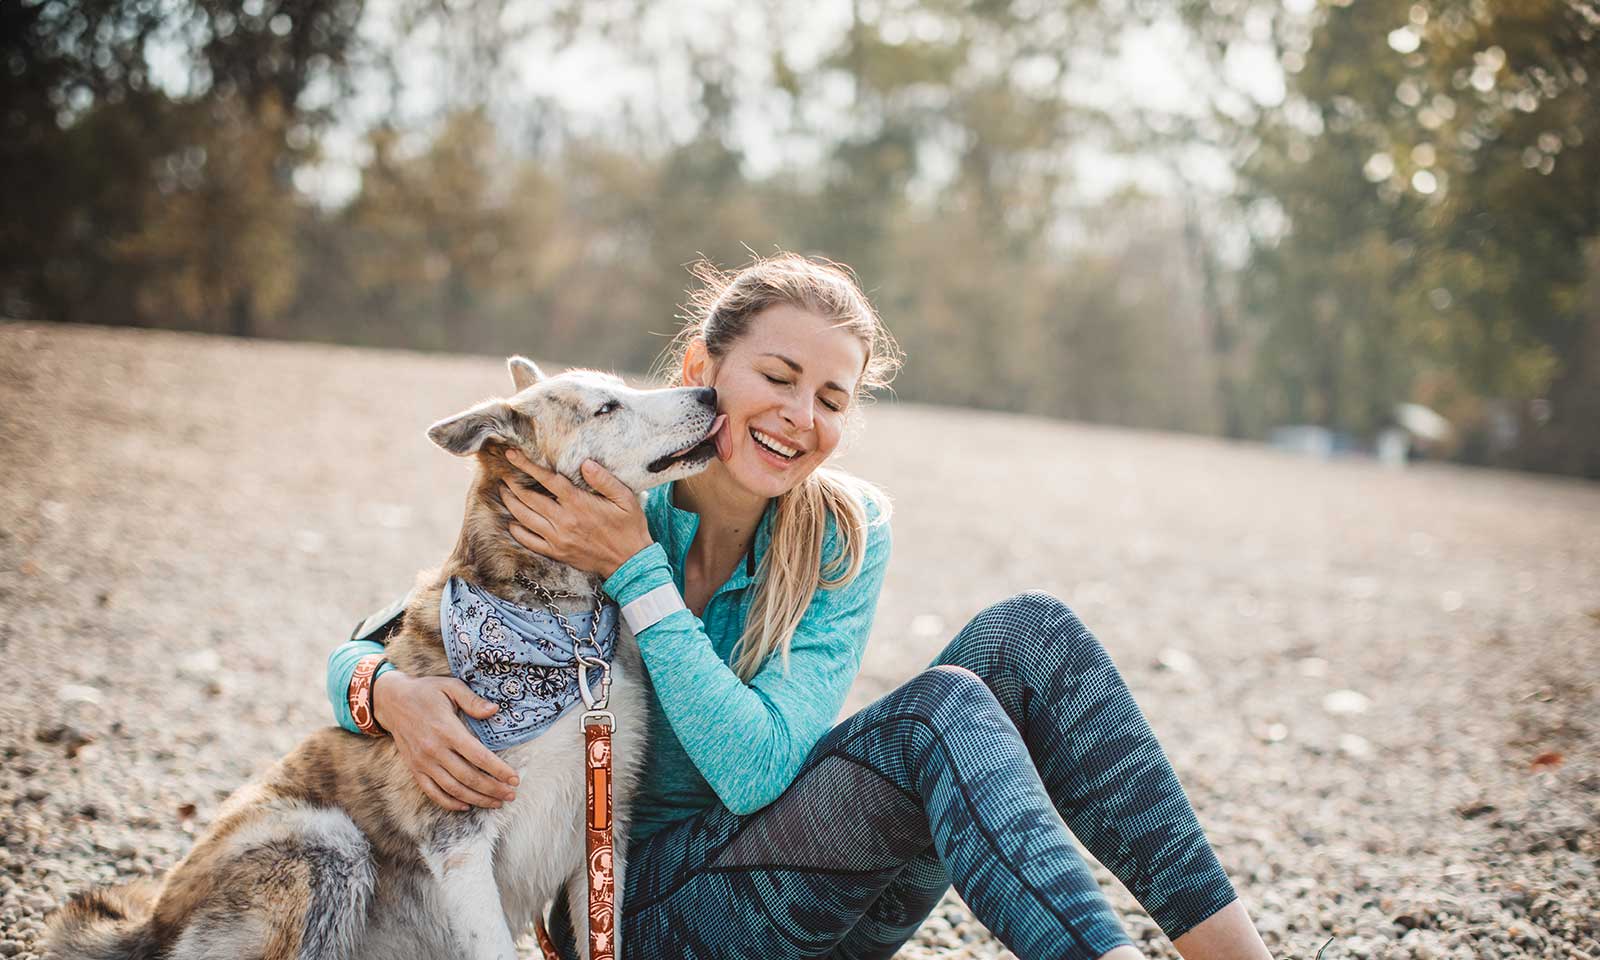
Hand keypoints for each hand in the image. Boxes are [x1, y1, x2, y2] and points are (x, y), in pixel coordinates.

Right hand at [372, 670, 519, 811]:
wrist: (391, 700)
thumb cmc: (426, 692)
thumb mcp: (450, 687)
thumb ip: (473, 701)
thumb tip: (495, 710)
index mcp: (447, 730)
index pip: (478, 756)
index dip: (499, 770)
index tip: (515, 779)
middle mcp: (434, 750)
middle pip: (469, 777)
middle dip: (493, 789)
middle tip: (511, 795)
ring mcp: (423, 762)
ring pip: (453, 789)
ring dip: (477, 799)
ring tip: (496, 803)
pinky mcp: (414, 769)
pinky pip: (432, 792)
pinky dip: (449, 803)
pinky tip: (466, 805)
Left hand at [500, 450, 651, 578]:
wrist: (630, 563)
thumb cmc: (630, 528)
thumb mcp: (625, 499)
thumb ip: (605, 480)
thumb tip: (585, 463)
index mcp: (579, 504)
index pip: (547, 480)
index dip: (527, 466)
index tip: (512, 455)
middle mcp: (564, 521)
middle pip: (528, 498)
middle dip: (513, 484)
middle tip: (504, 474)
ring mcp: (558, 539)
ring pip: (524, 518)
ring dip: (511, 503)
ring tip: (505, 492)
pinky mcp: (557, 553)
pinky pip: (529, 541)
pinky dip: (517, 531)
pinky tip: (513, 522)